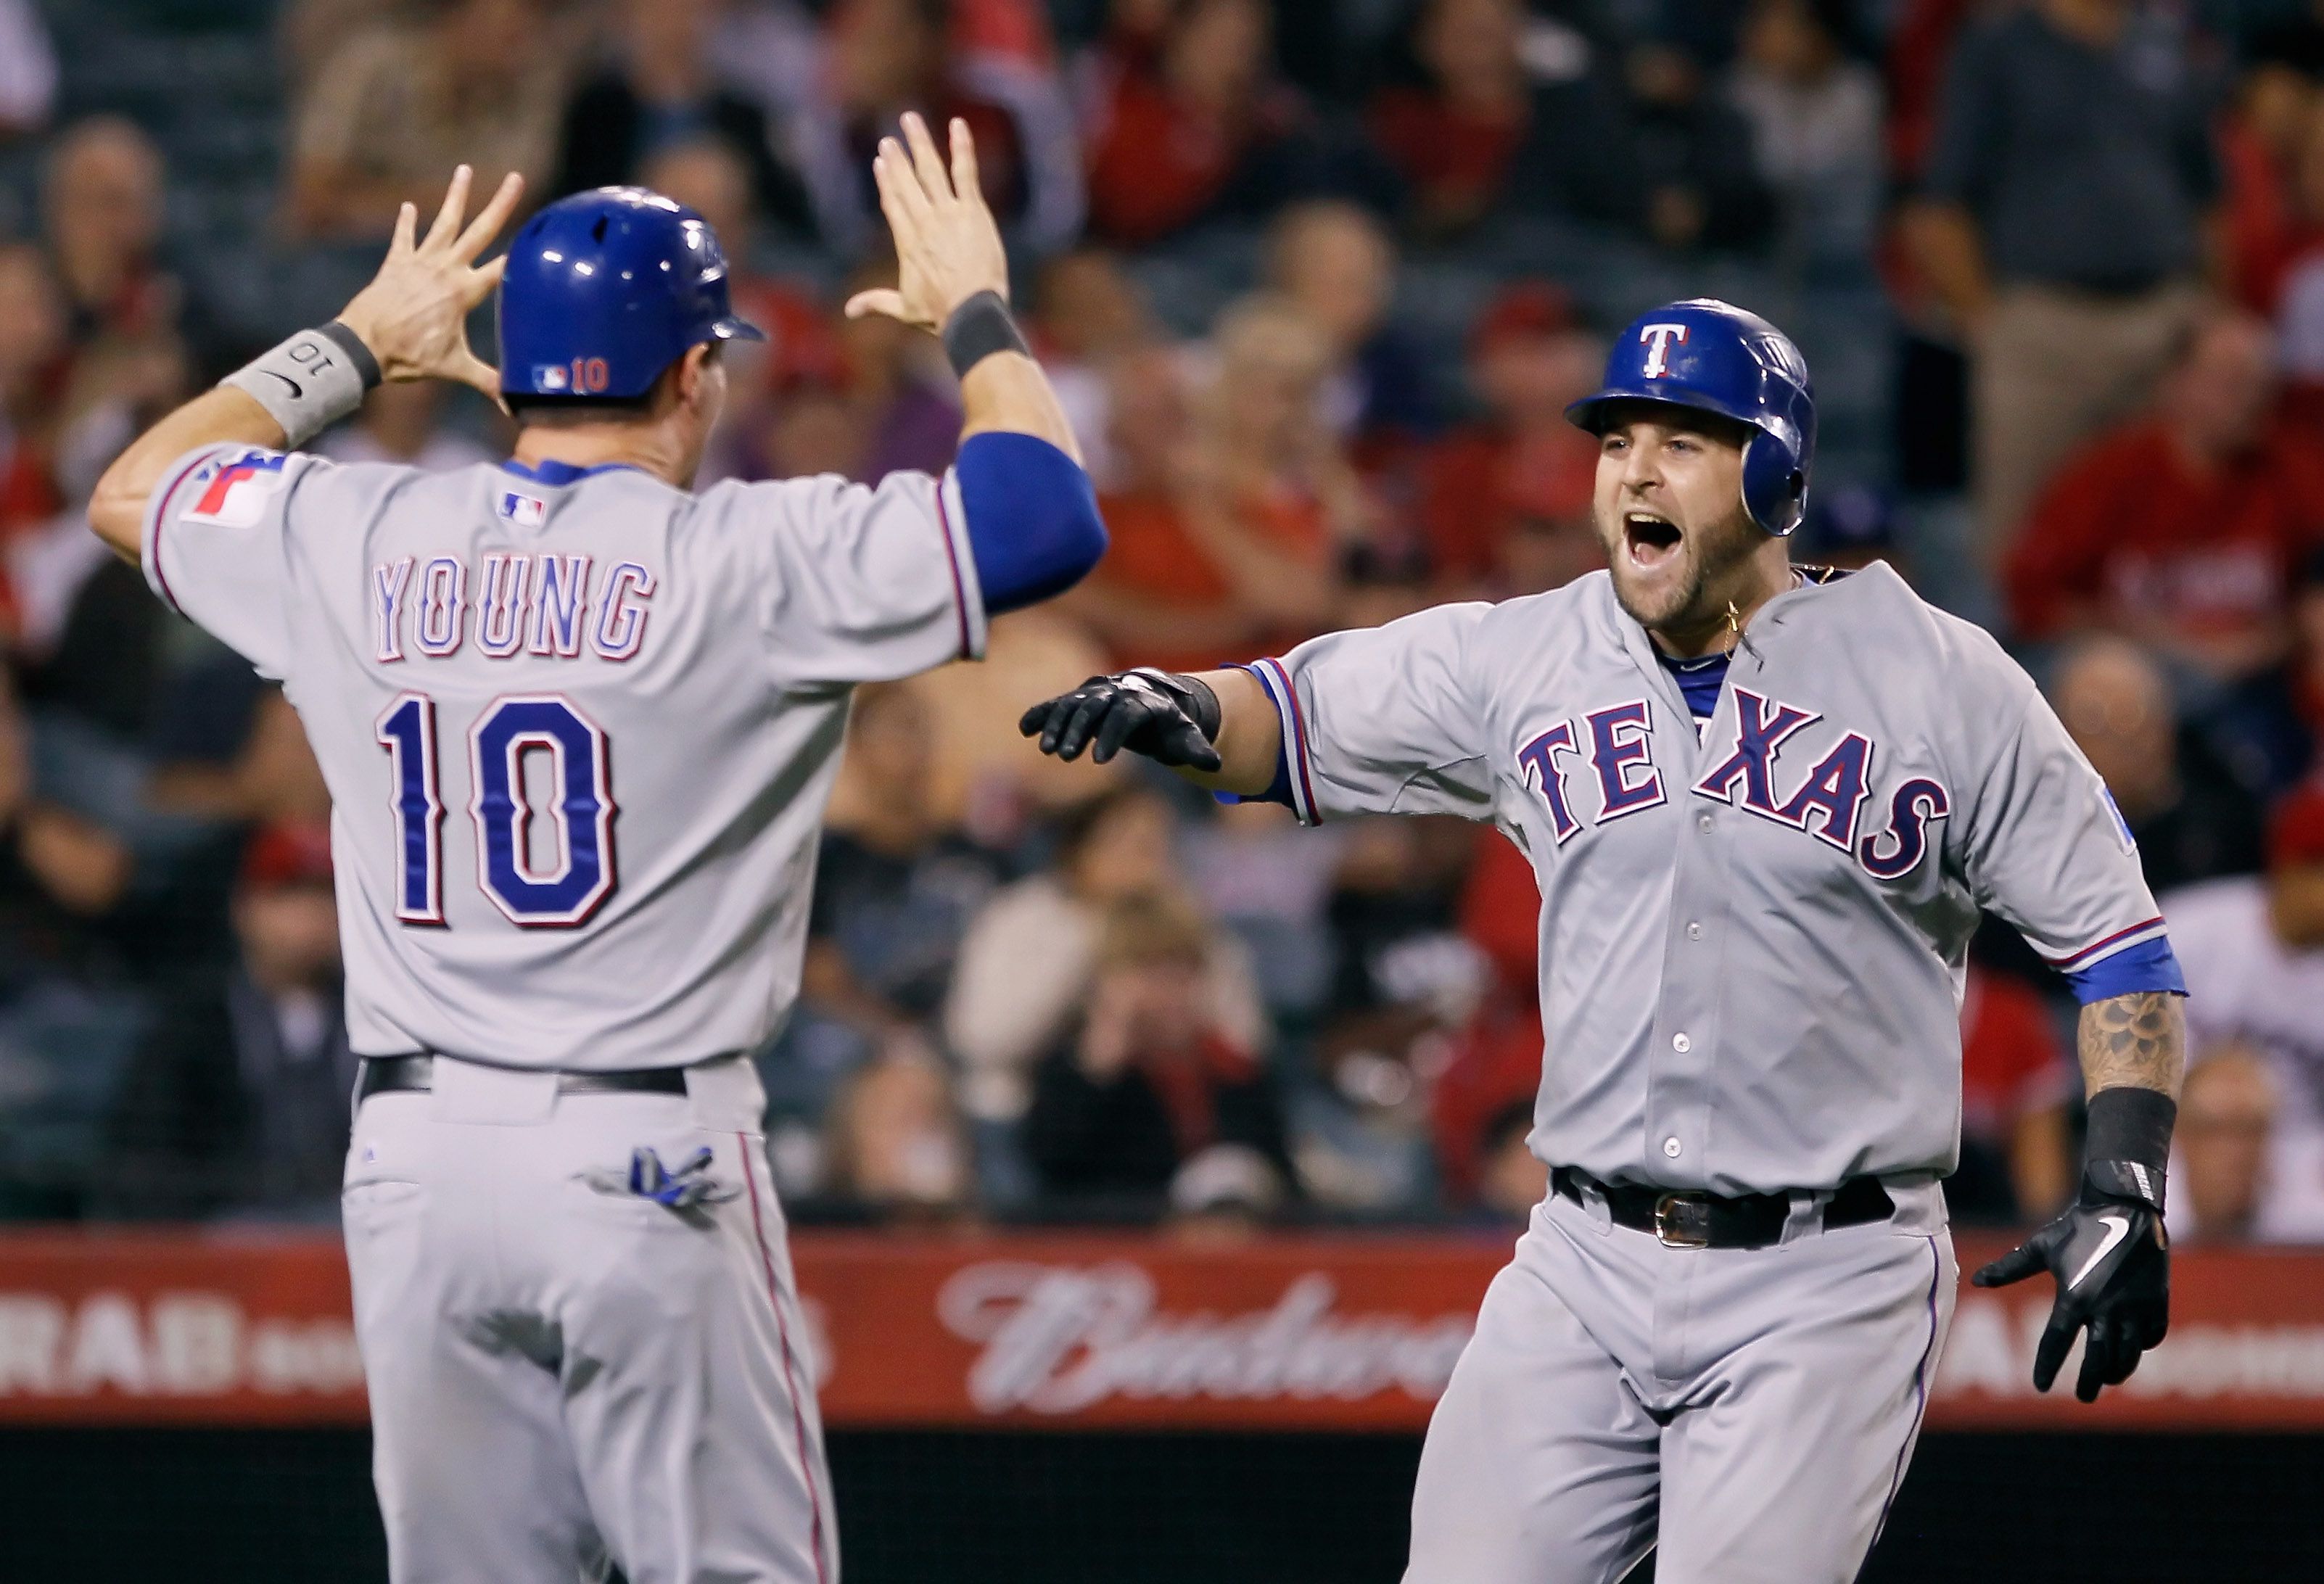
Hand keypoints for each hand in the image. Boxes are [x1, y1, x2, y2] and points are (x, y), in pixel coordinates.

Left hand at [335, 165, 524, 396]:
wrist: (363, 345)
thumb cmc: (410, 357)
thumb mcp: (454, 370)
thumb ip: (488, 384)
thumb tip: (515, 411)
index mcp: (463, 292)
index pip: (502, 267)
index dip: (524, 251)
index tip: (543, 233)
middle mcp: (445, 269)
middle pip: (479, 230)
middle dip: (499, 203)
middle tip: (515, 177)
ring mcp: (419, 263)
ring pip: (443, 222)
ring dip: (455, 196)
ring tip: (464, 170)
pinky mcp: (395, 264)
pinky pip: (404, 238)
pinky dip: (407, 222)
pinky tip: (410, 206)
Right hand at [844, 113, 1009, 332]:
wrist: (972, 311)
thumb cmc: (941, 313)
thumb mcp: (905, 308)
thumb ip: (877, 303)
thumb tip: (849, 312)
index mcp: (907, 242)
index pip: (893, 204)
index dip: (886, 182)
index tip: (880, 163)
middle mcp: (923, 222)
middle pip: (906, 182)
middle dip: (897, 159)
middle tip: (890, 139)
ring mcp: (948, 213)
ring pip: (930, 170)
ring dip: (919, 143)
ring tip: (910, 120)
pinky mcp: (972, 210)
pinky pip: (965, 172)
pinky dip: (962, 147)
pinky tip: (957, 125)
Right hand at [1019, 672, 1222, 771]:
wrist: (1151, 697)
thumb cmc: (1169, 725)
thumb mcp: (1185, 737)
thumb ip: (1197, 750)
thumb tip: (1215, 764)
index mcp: (1144, 702)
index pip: (1126, 716)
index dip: (1112, 736)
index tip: (1099, 760)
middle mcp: (1117, 693)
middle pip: (1095, 708)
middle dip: (1080, 730)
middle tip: (1066, 757)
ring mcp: (1096, 693)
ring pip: (1073, 705)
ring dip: (1057, 725)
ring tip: (1046, 751)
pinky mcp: (1079, 698)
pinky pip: (1058, 704)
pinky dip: (1042, 713)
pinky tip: (1024, 728)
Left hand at [1973, 1187, 2168, 1402]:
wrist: (2126, 1206)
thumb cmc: (2078, 1226)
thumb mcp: (2041, 1247)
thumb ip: (2010, 1267)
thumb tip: (1976, 1281)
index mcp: (2073, 1297)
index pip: (2056, 1342)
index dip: (2046, 1366)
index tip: (2040, 1387)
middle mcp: (2105, 1308)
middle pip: (2098, 1359)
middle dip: (2090, 1382)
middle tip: (2083, 1397)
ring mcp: (2135, 1307)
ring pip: (2129, 1354)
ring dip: (2118, 1371)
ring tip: (2107, 1379)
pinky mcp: (2158, 1302)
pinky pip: (2151, 1336)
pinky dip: (2141, 1348)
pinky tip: (2131, 1351)